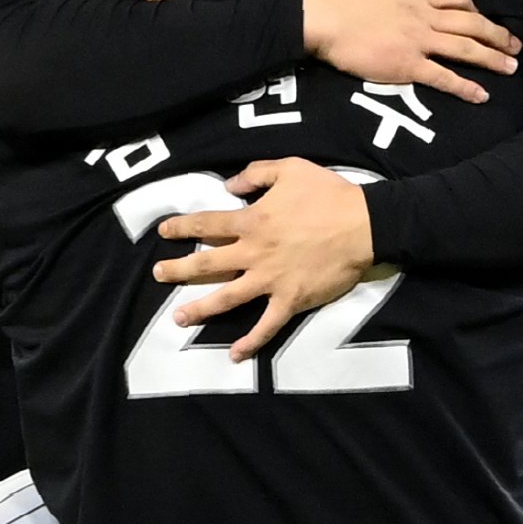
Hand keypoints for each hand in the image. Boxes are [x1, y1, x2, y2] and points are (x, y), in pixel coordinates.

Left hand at [153, 158, 373, 359]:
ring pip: (227, 298)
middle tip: (158, 274)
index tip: (164, 232)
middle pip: (207, 263)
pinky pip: (267, 325)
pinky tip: (234, 355)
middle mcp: (254, 252)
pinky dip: (251, 342)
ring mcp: (270, 280)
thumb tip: (229, 185)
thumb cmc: (329, 194)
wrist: (364, 225)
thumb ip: (256, 173)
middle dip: (178, 270)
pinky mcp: (290, 300)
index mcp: (252, 220)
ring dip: (200, 309)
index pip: (207, 224)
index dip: (182, 227)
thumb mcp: (290, 168)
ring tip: (178, 318)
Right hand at [303, 0, 518, 102]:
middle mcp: (423, 16)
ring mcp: (418, 40)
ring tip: (512, 66)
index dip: (476, 5)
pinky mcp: (407, 65)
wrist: (324, 16)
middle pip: (469, 22)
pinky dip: (465, 87)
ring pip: (464, 48)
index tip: (491, 12)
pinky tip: (482, 95)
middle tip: (517, 42)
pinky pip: (443, 77)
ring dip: (491, 57)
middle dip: (496, 32)